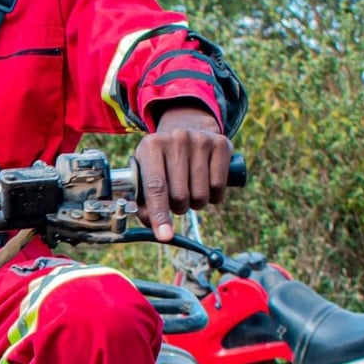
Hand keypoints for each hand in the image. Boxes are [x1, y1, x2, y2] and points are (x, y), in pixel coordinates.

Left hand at [134, 105, 232, 241]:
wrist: (188, 128)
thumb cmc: (162, 160)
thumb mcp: (146, 172)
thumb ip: (143, 202)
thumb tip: (153, 227)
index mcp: (151, 145)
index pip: (156, 187)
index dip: (159, 214)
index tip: (164, 235)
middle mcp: (176, 139)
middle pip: (180, 196)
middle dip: (178, 208)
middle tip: (177, 200)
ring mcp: (200, 140)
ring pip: (200, 195)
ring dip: (196, 203)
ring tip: (190, 190)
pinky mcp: (220, 144)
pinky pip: (219, 187)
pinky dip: (213, 196)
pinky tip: (206, 185)